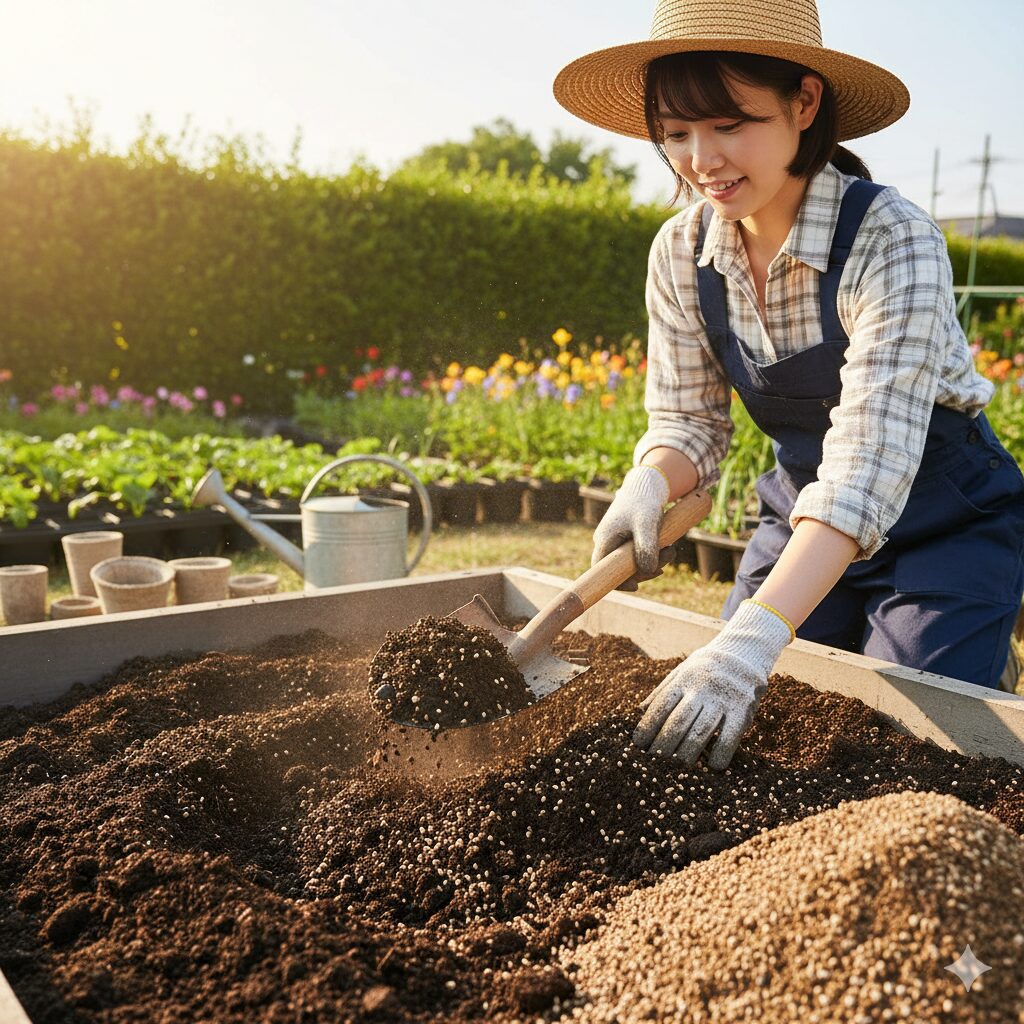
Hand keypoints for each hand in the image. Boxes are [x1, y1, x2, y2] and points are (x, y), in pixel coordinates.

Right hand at [592, 465, 673, 591]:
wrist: (645, 486)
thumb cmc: (643, 503)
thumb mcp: (647, 524)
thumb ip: (646, 547)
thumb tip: (647, 571)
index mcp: (605, 539)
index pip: (601, 569)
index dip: (617, 582)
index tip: (637, 586)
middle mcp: (606, 542)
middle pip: (619, 569)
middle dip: (643, 571)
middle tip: (664, 567)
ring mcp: (615, 541)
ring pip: (630, 562)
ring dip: (651, 563)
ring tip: (670, 551)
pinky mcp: (625, 540)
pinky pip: (636, 555)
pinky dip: (651, 556)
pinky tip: (666, 550)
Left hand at [632, 600, 792, 768]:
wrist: (743, 653)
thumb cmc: (705, 668)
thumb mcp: (682, 671)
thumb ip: (663, 691)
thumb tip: (640, 711)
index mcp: (684, 679)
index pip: (661, 706)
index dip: (648, 726)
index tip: (639, 744)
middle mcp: (701, 688)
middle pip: (678, 722)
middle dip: (664, 745)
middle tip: (655, 762)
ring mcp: (723, 698)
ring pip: (701, 731)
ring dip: (686, 754)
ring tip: (676, 768)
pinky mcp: (743, 709)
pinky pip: (730, 736)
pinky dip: (721, 753)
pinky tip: (713, 766)